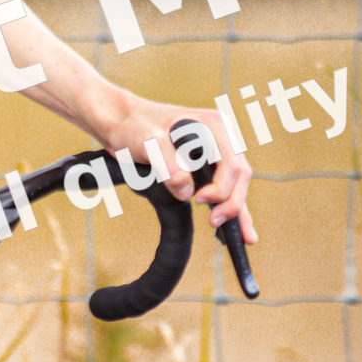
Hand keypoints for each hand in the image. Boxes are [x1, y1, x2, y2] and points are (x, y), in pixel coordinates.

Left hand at [98, 97, 254, 245]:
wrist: (119, 122)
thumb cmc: (132, 126)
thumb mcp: (147, 142)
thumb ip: (168, 164)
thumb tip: (187, 194)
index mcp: (212, 126)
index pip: (231, 163)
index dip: (221, 187)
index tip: (198, 200)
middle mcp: (219, 137)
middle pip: (240, 175)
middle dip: (233, 202)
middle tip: (213, 223)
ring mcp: (215, 151)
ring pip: (236, 184)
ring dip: (237, 210)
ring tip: (243, 239)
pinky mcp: (205, 165)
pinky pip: (224, 187)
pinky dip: (229, 206)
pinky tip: (236, 229)